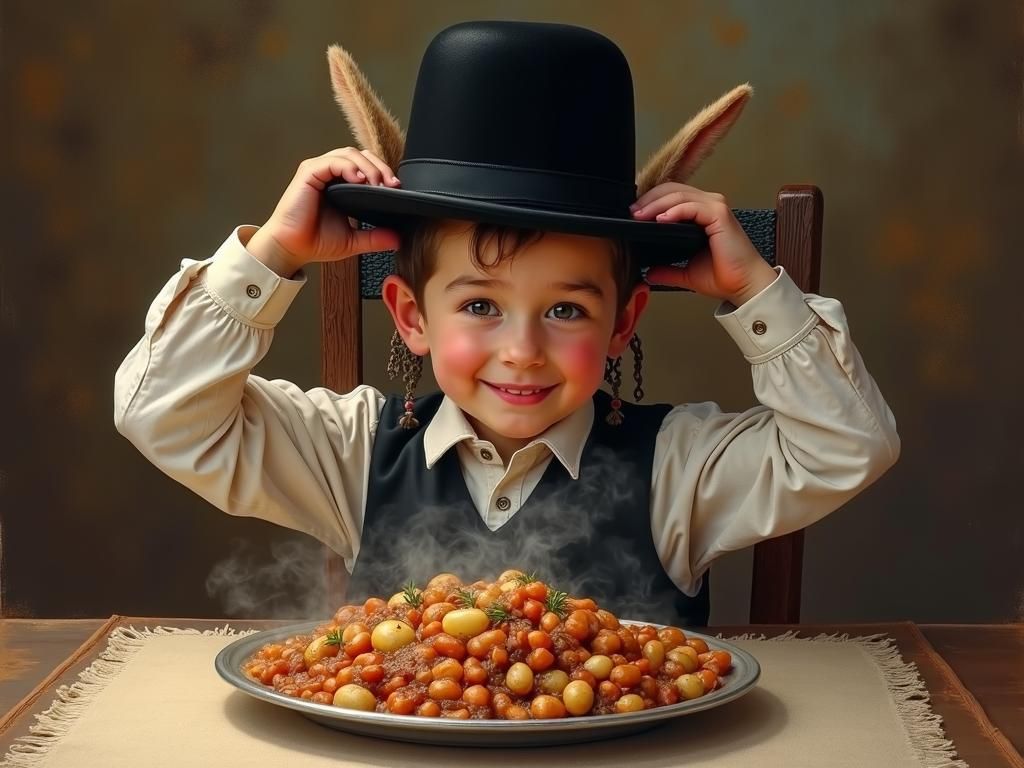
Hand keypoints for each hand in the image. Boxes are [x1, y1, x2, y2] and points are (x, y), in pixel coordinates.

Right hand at [247, 148, 402, 276]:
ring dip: (368, 166)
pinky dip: (348, 167)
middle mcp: (330, 173)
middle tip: (392, 184)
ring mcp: (319, 170)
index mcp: (341, 185)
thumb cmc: (315, 241)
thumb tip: (397, 240)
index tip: (397, 188)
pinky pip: (332, 161)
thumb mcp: (353, 240)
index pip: (366, 166)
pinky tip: (360, 180)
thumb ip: (374, 238)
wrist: (291, 249)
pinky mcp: (309, 172)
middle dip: (380, 166)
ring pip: (349, 154)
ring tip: (378, 184)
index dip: (383, 172)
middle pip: (361, 155)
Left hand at [632, 183, 777, 305]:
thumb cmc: (724, 277)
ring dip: (656, 204)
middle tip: (632, 213)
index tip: (633, 215)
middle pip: (672, 190)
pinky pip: (691, 206)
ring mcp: (715, 207)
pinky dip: (674, 211)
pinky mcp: (719, 214)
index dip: (651, 201)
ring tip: (640, 216)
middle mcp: (709, 205)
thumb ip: (667, 270)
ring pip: (679, 195)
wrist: (743, 286)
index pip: (672, 196)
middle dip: (649, 200)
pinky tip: (660, 219)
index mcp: (701, 214)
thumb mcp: (686, 273)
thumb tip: (648, 273)